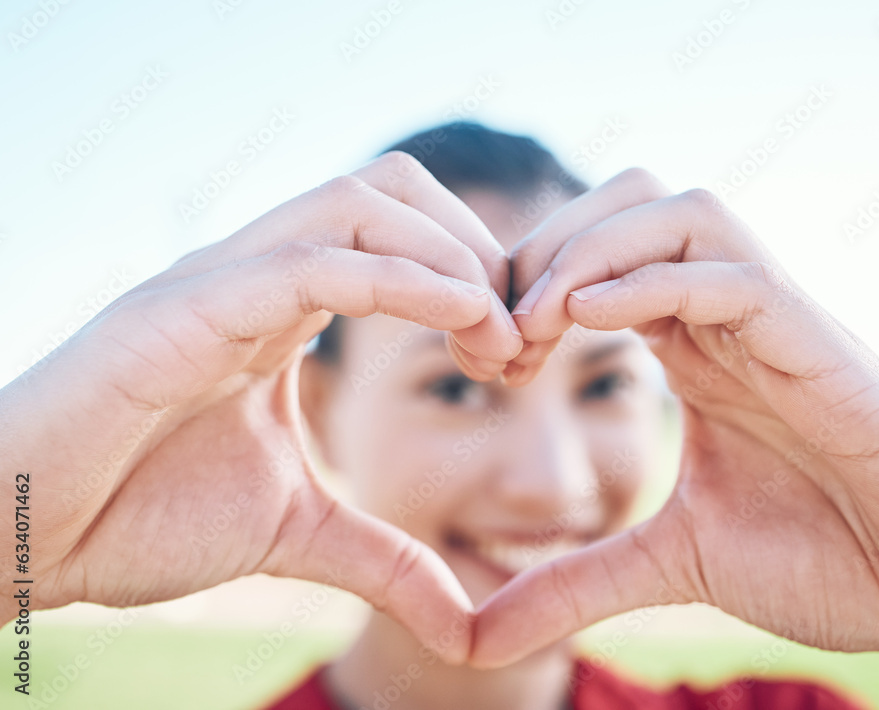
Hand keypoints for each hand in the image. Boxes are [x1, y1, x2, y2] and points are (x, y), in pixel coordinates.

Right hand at [0, 152, 521, 661]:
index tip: (517, 360)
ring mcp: (217, 281)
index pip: (402, 234)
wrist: (21, 538)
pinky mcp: (182, 309)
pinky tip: (460, 317)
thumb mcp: (296, 535)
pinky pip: (309, 262)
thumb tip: (465, 625)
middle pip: (392, 189)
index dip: (478, 280)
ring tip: (493, 338)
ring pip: (357, 203)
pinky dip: (398, 278)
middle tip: (515, 344)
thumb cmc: (138, 517)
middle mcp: (255, 274)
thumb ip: (385, 561)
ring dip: (449, 256)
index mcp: (283, 308)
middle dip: (477, 250)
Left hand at [473, 170, 878, 680]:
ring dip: (590, 251)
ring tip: (540, 326)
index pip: (595, 259)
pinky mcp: (817, 345)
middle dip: (545, 250)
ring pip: (680, 210)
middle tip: (503, 340)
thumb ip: (577, 581)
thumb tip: (478, 636)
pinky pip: (733, 274)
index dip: (524, 289)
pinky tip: (589, 321)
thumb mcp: (670, 563)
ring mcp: (776, 322)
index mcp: (692, 347)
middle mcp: (728, 317)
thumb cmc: (826, 559)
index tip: (485, 362)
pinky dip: (653, 281)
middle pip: (627, 201)